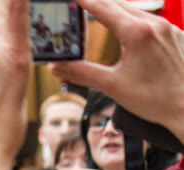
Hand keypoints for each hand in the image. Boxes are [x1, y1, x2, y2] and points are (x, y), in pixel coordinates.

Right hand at [51, 0, 183, 143]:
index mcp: (137, 33)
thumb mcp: (112, 86)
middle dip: (98, 3)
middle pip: (119, 5)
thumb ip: (82, 72)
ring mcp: (168, 29)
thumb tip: (57, 67)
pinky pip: (151, 22)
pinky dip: (133, 22)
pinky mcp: (176, 36)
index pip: (103, 8)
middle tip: (80, 3)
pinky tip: (127, 30)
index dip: (84, 0)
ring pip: (136, 12)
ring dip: (116, 11)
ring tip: (99, 14)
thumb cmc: (155, 99)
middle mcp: (155, 25)